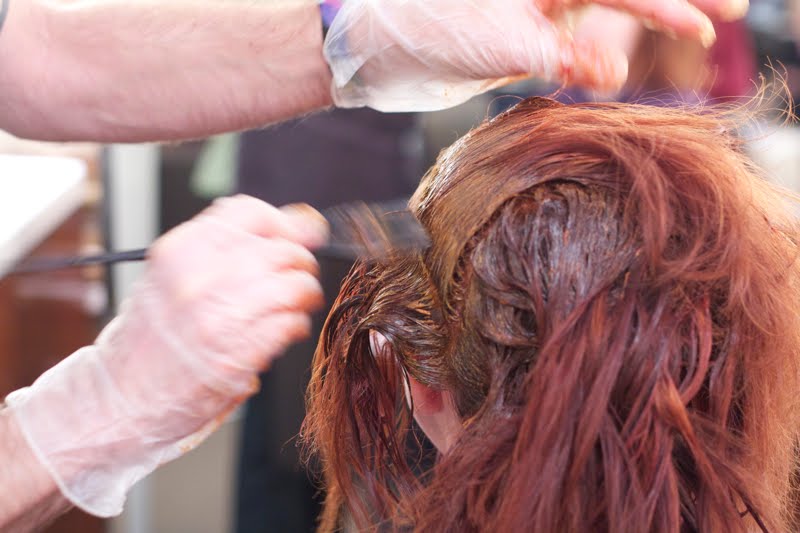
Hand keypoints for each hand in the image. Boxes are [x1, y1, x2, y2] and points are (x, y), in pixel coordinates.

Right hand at [4, 196, 326, 515]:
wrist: (123, 396)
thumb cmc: (152, 337)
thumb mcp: (176, 276)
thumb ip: (230, 247)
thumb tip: (302, 223)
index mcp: (181, 250)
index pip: (252, 212)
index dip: (283, 224)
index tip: (293, 239)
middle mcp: (199, 277)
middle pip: (283, 249)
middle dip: (300, 264)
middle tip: (296, 279)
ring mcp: (219, 316)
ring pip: (295, 285)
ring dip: (303, 297)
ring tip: (291, 307)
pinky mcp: (238, 354)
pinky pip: (291, 323)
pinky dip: (296, 326)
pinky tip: (283, 332)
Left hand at [325, 0, 747, 110]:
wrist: (376, 45)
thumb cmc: (424, 26)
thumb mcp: (497, 43)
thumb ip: (557, 57)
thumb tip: (611, 76)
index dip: (668, 0)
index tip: (712, 17)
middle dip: (667, 1)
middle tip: (724, 14)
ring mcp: (535, 5)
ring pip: (600, 9)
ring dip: (640, 19)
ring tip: (687, 27)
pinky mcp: (522, 30)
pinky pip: (572, 37)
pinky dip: (595, 51)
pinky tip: (608, 63)